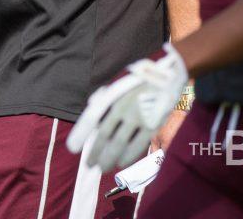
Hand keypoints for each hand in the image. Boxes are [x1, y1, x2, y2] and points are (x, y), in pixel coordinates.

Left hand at [67, 43, 187, 169]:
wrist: (167, 76)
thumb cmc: (140, 81)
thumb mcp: (120, 85)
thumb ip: (105, 97)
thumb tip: (91, 106)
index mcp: (114, 100)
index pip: (95, 122)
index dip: (85, 136)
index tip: (75, 148)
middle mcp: (124, 110)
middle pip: (107, 137)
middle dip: (97, 153)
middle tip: (91, 165)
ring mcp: (138, 118)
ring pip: (120, 144)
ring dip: (111, 157)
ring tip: (104, 167)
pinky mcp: (152, 125)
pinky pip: (138, 144)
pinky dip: (129, 155)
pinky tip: (122, 162)